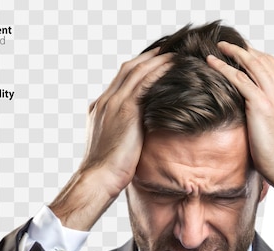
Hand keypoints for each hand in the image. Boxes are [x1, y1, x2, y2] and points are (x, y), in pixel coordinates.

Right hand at [50, 48, 172, 229]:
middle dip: (148, 57)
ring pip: (137, 71)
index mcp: (100, 108)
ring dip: (156, 59)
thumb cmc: (107, 172)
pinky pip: (144, 83)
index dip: (138, 68)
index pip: (120, 80)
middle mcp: (105, 101)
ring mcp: (114, 103)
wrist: (98, 178)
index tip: (154, 62)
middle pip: (128, 68)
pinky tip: (172, 66)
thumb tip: (137, 139)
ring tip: (175, 53)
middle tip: (168, 48)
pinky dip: (158, 71)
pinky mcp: (125, 110)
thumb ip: (123, 135)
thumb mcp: (113, 148)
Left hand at [207, 42, 273, 215]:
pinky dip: (225, 67)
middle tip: (228, 45)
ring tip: (219, 47)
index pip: (273, 69)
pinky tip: (212, 63)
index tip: (243, 56)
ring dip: (234, 52)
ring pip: (252, 64)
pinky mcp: (262, 106)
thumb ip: (272, 122)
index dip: (257, 59)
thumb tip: (259, 127)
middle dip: (245, 50)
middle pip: (263, 61)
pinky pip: (240, 79)